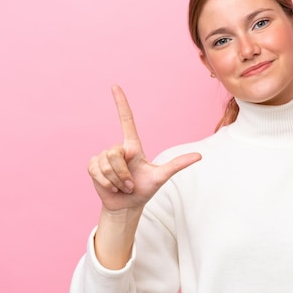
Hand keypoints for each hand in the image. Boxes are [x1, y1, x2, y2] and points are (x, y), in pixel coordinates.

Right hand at [88, 85, 201, 212]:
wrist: (127, 206)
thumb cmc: (144, 190)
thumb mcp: (161, 176)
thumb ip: (178, 164)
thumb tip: (200, 156)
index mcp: (133, 146)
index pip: (126, 120)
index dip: (121, 103)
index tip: (115, 86)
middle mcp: (118, 149)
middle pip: (115, 152)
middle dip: (123, 173)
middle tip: (130, 184)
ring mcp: (104, 157)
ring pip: (106, 163)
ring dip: (116, 180)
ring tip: (122, 186)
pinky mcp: (93, 167)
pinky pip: (96, 171)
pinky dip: (106, 183)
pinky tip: (111, 188)